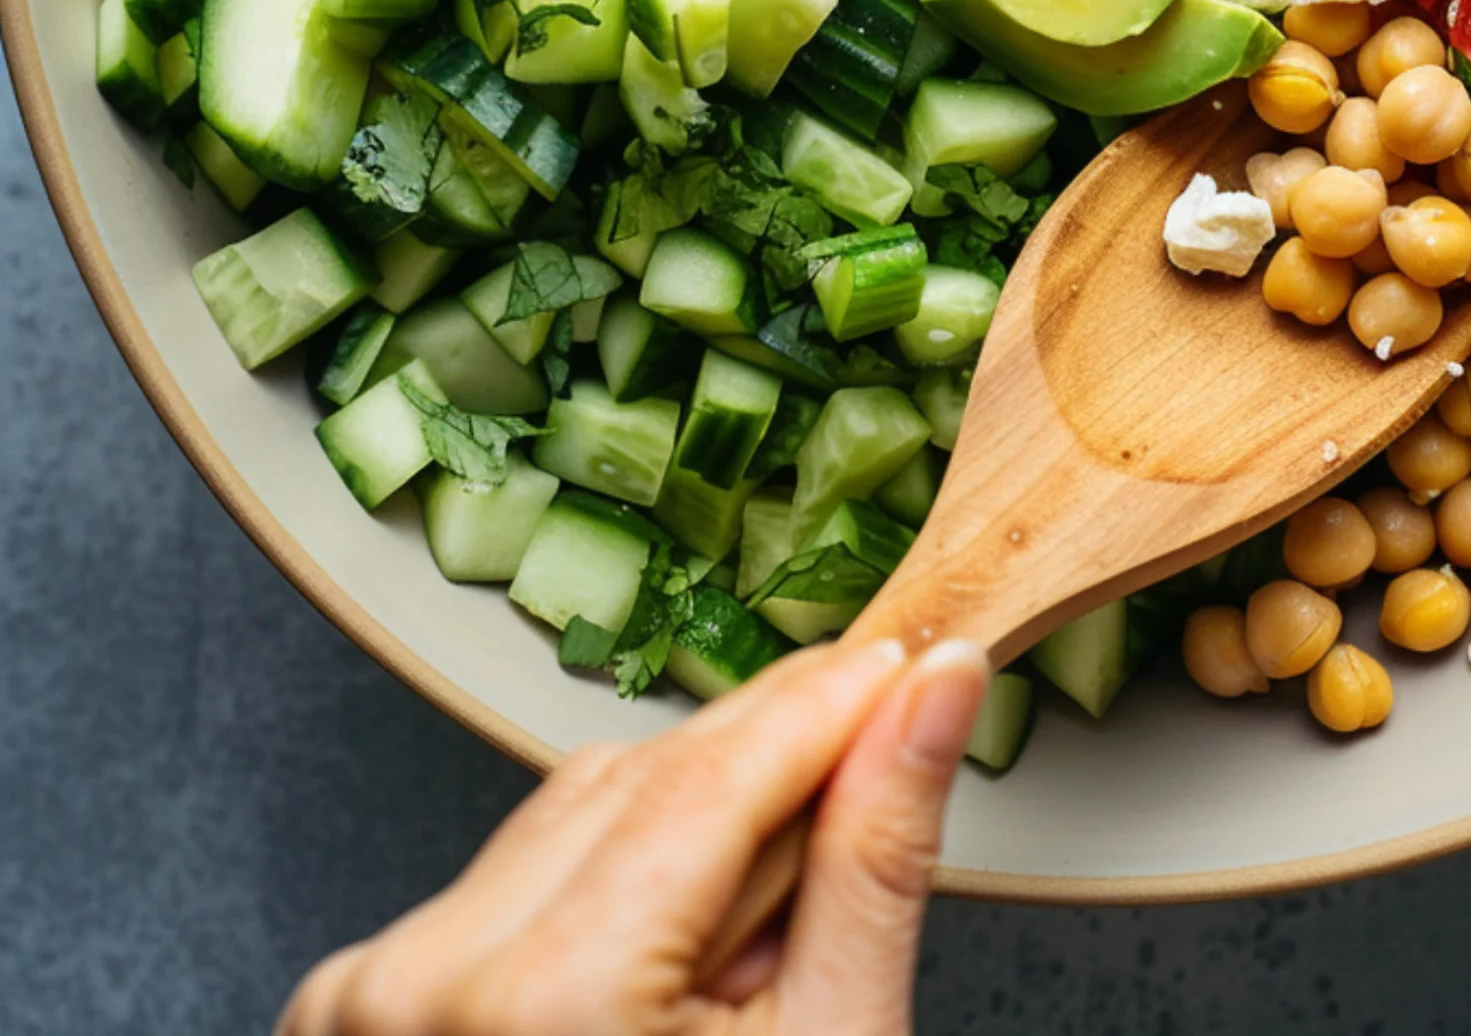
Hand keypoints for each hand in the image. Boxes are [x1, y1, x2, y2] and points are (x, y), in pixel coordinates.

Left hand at [276, 635, 987, 1035]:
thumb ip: (873, 861)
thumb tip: (933, 697)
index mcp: (545, 1012)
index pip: (715, 776)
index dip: (829, 706)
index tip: (906, 661)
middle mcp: (421, 986)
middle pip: (640, 784)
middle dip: (764, 769)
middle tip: (867, 786)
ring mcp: (362, 1000)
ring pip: (567, 815)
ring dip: (681, 825)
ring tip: (754, 936)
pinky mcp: (344, 1008)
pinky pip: (500, 881)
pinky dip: (595, 883)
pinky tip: (662, 956)